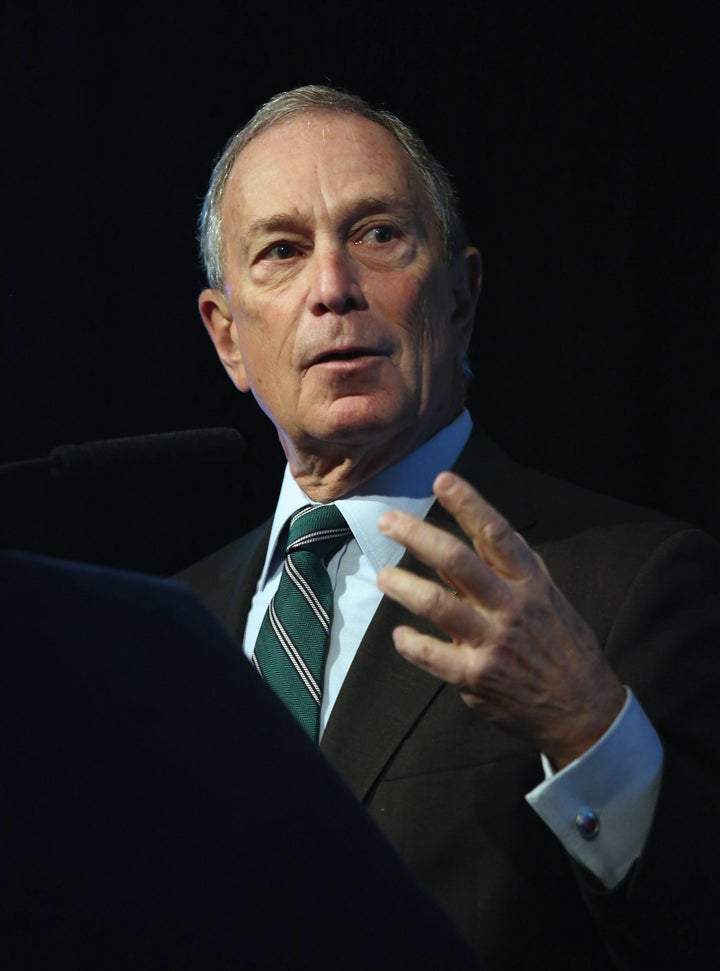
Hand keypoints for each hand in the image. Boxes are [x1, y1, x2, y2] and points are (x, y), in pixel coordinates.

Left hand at [376, 471, 624, 768]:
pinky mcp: (477, 676)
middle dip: (417, 535)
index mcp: (530, 582)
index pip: (496, 533)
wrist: (583, 710)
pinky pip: (433, 656)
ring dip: (404, 586)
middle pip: (456, 561)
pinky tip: (400, 635)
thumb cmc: (561, 646)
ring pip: (437, 604)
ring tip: (384, 576)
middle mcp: (511, 606)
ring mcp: (492, 641)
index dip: (469, 503)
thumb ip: (512, 569)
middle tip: (387, 521)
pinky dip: (411, 644)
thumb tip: (478, 533)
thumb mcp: (548, 598)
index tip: (442, 480)